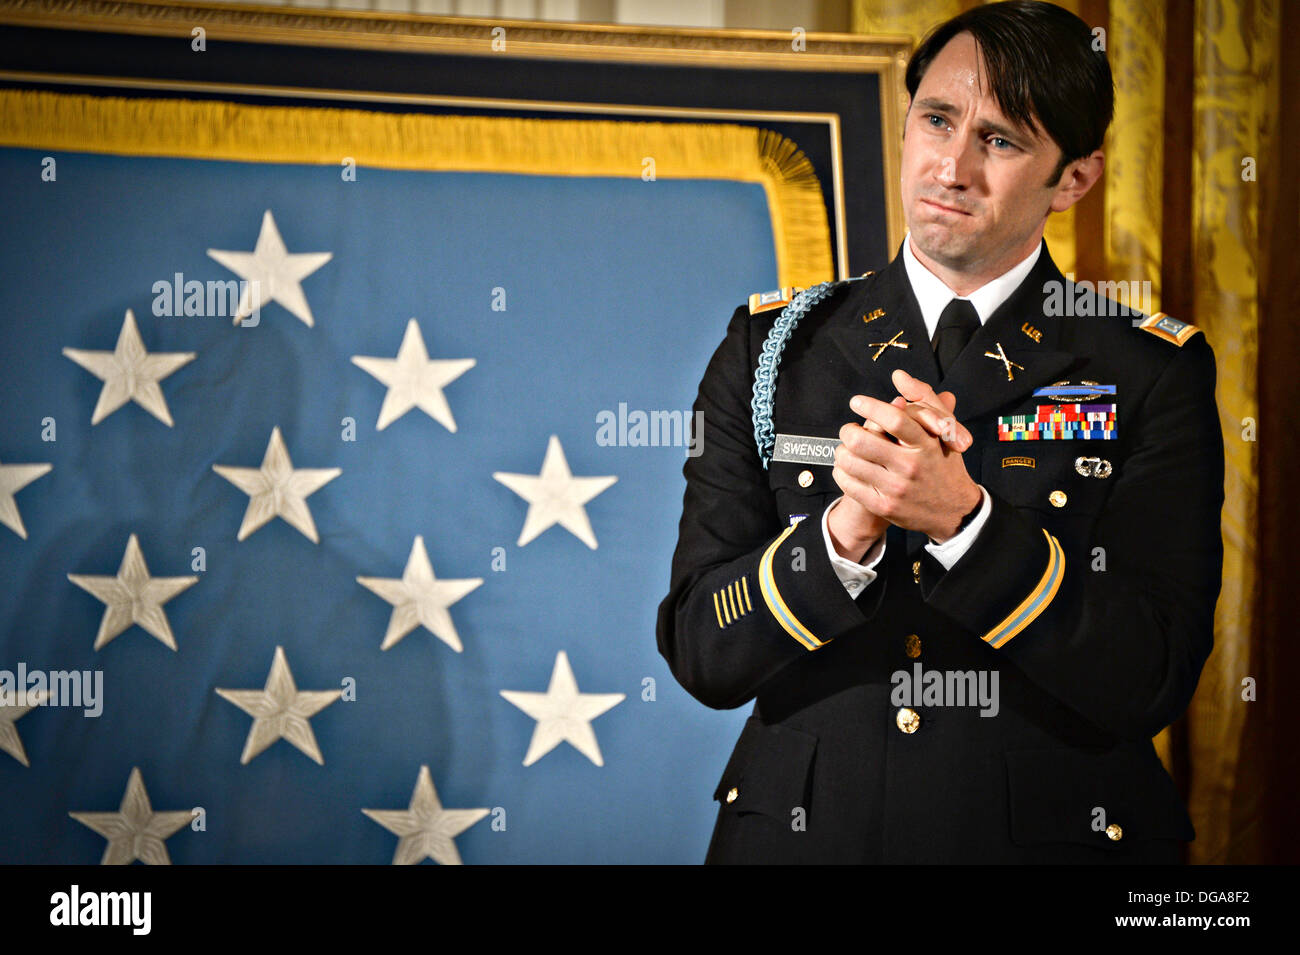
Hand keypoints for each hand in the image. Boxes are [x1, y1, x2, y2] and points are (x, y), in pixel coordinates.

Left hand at [832, 369, 981, 542]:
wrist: (952, 510)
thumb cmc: (942, 463)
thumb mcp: (943, 430)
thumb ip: (923, 398)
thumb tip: (898, 376)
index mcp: (925, 444)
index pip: (894, 419)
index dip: (870, 406)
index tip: (856, 402)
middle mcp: (911, 467)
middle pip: (860, 441)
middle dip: (848, 430)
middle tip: (849, 429)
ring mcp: (895, 489)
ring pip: (848, 462)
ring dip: (842, 451)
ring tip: (848, 449)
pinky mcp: (883, 507)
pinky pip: (847, 483)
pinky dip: (842, 472)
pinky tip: (850, 468)